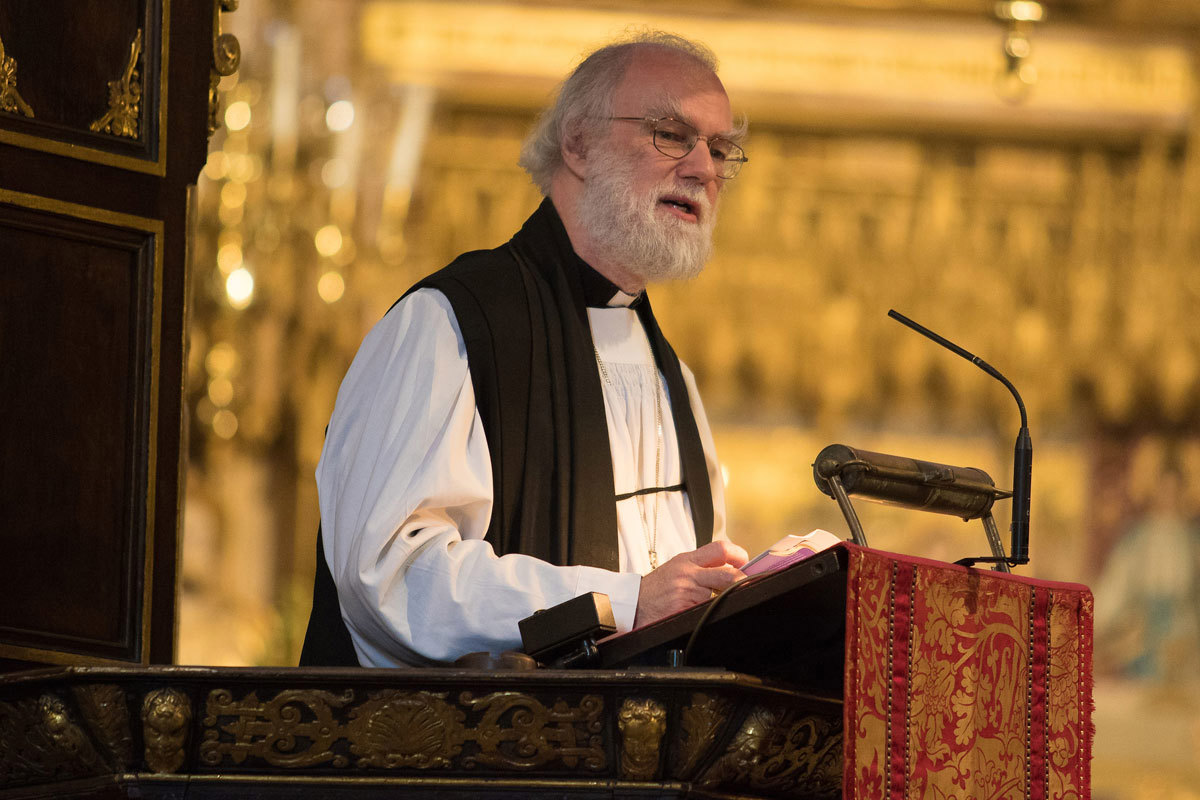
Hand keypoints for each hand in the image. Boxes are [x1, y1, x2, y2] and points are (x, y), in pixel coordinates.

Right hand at [633, 540, 748, 627]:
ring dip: (721, 602)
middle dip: (742, 582)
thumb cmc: (656, 590)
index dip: (739, 555)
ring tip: (716, 605)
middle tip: (747, 587)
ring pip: (719, 596)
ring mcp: (686, 591)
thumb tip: (730, 570)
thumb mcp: (677, 569)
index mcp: (687, 560)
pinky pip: (705, 611)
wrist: (631, 605)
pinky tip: (699, 615)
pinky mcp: (683, 608)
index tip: (745, 563)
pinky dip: (707, 614)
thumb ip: (700, 567)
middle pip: (728, 574)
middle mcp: (687, 573)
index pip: (720, 549)